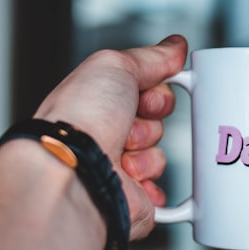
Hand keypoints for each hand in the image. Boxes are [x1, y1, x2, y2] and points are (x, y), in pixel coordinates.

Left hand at [33, 34, 187, 238]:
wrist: (74, 174)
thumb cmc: (78, 122)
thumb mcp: (114, 66)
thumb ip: (149, 56)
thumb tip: (174, 47)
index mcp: (94, 105)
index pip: (144, 92)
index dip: (154, 91)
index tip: (147, 94)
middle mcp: (101, 137)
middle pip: (155, 123)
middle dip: (149, 122)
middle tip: (127, 125)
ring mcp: (114, 171)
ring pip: (159, 156)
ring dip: (147, 154)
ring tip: (121, 157)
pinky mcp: (128, 202)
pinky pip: (161, 193)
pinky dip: (154, 188)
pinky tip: (134, 181)